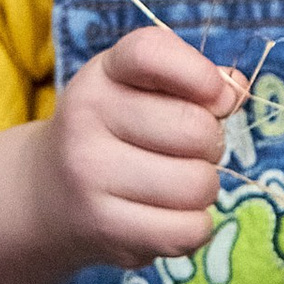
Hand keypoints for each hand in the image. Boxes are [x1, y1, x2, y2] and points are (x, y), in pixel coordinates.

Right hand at [43, 22, 239, 272]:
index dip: (198, 73)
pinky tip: (169, 218)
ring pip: (198, 185)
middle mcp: (86, 117)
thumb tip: (235, 90)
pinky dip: (194, 228)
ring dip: (203, 190)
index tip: (216, 97)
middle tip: (188, 152)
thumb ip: (195, 81)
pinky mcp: (102, 227)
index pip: (151, 52)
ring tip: (175, 186)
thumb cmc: (118, 133)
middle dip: (211, 145)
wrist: (48, 193)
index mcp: (104, 72)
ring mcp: (89, 174)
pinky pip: (188, 231)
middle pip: (196, 130)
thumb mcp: (144, 91)